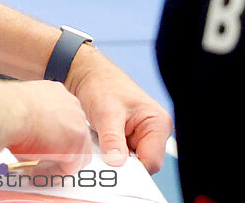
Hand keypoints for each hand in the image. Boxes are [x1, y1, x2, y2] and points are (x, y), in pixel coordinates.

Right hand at [0, 79, 92, 172]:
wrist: (8, 111)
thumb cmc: (6, 107)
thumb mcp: (21, 106)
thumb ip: (32, 119)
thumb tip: (27, 136)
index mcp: (57, 93)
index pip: (66, 117)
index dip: (56, 135)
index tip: (44, 144)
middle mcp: (72, 106)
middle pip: (75, 135)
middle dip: (61, 150)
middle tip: (43, 160)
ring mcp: (78, 125)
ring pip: (76, 153)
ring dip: (59, 163)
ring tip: (38, 169)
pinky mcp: (76, 145)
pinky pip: (69, 167)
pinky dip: (54, 173)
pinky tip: (37, 173)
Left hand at [64, 46, 171, 171]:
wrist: (86, 74)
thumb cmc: (101, 84)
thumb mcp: (106, 111)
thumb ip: (112, 138)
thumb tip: (117, 163)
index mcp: (158, 123)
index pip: (151, 162)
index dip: (132, 169)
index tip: (112, 170)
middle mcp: (154, 132)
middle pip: (142, 164)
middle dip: (122, 165)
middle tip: (101, 158)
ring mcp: (142, 136)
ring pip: (130, 162)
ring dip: (113, 159)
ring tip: (97, 146)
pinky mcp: (129, 138)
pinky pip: (121, 155)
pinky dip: (109, 154)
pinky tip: (97, 145)